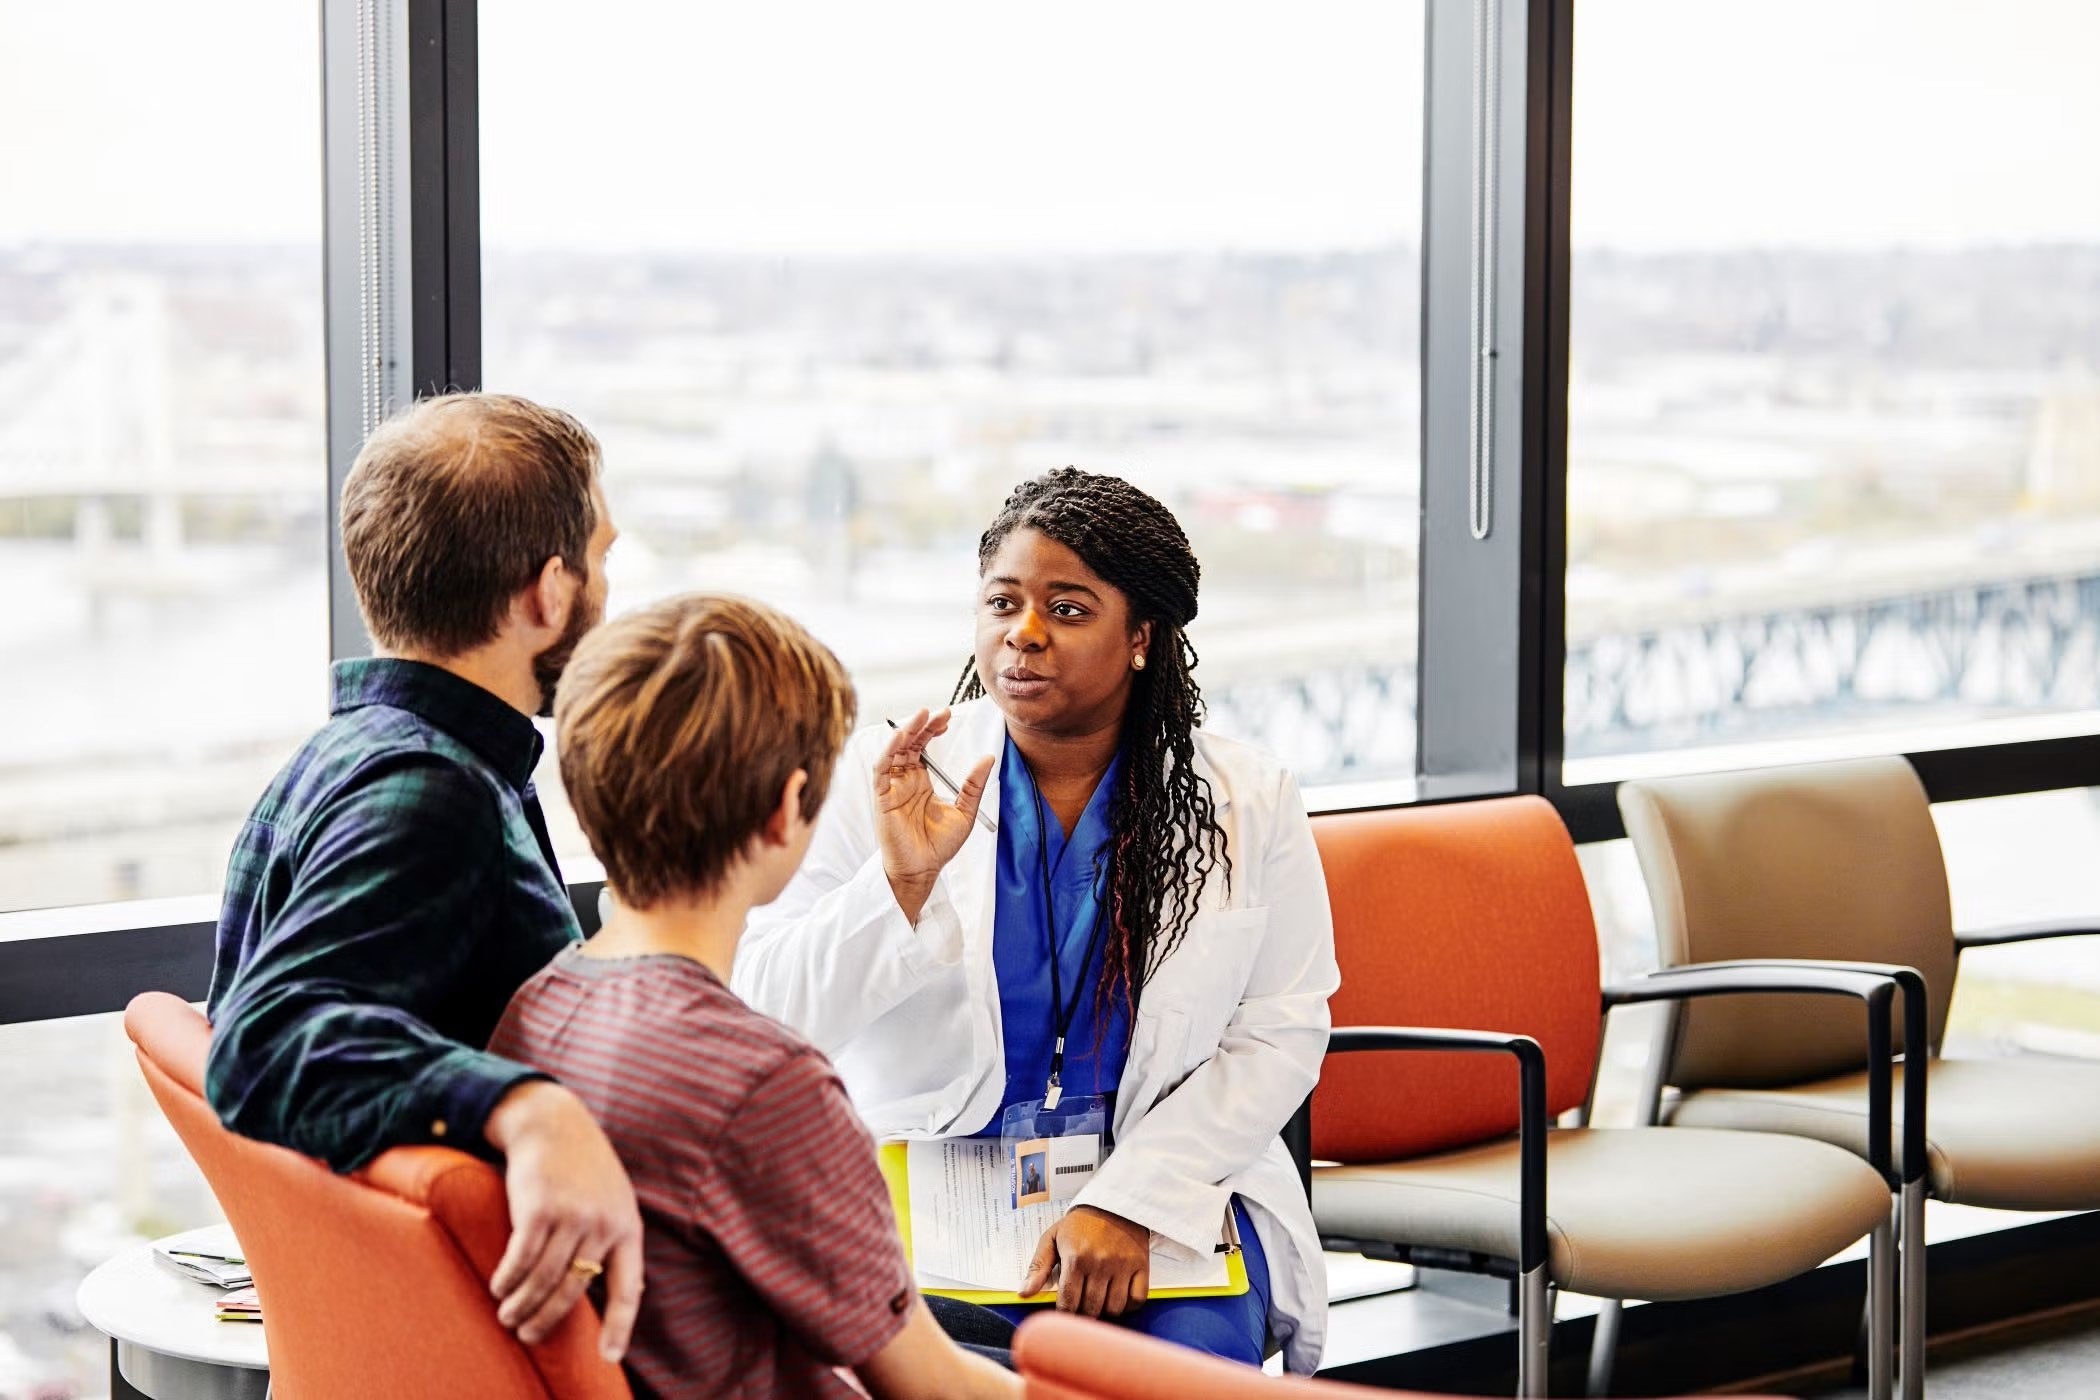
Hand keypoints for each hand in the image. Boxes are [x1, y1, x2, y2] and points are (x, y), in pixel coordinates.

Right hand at [484, 1080, 644, 1361]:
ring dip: (520, 1305)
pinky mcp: (539, 1209)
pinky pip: (520, 1260)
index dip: (621, 1327)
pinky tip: (499, 1287)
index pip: (628, 1288)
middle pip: (574, 1292)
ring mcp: (572, 1217)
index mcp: (627, 1227)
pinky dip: (507, 1280)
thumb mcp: (613, 1199)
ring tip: (507, 1316)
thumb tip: (616, 1287)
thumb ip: (613, 1238)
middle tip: (526, 1335)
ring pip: (543, 1280)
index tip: (609, 1357)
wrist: (555, 1123)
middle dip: (546, 1320)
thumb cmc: (583, 1167)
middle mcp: (603, 1225)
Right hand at [874, 708, 993, 921]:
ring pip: (894, 751)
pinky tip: (900, 738)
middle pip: (909, 744)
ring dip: (905, 732)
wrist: (924, 870)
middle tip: (937, 711)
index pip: (923, 747)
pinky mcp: (882, 798)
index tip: (947, 716)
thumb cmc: (940, 845)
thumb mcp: (965, 811)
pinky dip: (888, 752)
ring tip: (920, 715)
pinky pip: (881, 770)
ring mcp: (892, 788)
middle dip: (921, 725)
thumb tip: (988, 757)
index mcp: (920, 782)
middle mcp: (904, 781)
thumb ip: (974, 784)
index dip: (933, 729)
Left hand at [1019, 1206, 1150, 1317]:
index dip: (1065, 1313)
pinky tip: (1119, 1296)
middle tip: (1082, 1304)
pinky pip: (1137, 1300)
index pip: (1068, 1303)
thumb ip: (1038, 1267)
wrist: (1114, 1203)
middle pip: (1091, 1309)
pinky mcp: (1141, 1266)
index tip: (1066, 1310)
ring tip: (1099, 1299)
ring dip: (1105, 1310)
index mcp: (1075, 1258)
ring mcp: (1122, 1266)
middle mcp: (1100, 1263)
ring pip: (1114, 1308)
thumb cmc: (1080, 1224)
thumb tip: (1024, 1294)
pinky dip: (1128, 1305)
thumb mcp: (1052, 1238)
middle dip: (1084, 1313)